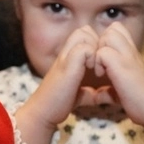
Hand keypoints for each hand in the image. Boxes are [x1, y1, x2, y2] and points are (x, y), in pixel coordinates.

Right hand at [14, 27, 100, 143]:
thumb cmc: (58, 104)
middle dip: (97, 43)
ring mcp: (65, 58)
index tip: (101, 64)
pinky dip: (93, 57)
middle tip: (100, 63)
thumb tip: (101, 96)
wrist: (43, 113)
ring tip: (96, 67)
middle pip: (85, 30)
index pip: (85, 34)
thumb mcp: (79, 95)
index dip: (97, 45)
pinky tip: (94, 72)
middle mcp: (66, 53)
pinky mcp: (67, 66)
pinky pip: (85, 48)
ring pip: (84, 33)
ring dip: (95, 48)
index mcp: (70, 58)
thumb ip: (89, 92)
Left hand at [93, 23, 143, 143]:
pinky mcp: (123, 66)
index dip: (105, 41)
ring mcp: (128, 57)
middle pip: (112, 28)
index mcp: (132, 54)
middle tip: (99, 63)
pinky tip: (102, 76)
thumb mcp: (122, 90)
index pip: (117, 30)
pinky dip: (98, 63)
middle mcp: (131, 51)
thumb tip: (97, 94)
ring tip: (100, 69)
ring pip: (107, 36)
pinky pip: (103, 52)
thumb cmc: (140, 102)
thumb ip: (109, 88)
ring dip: (99, 51)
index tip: (102, 61)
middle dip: (101, 43)